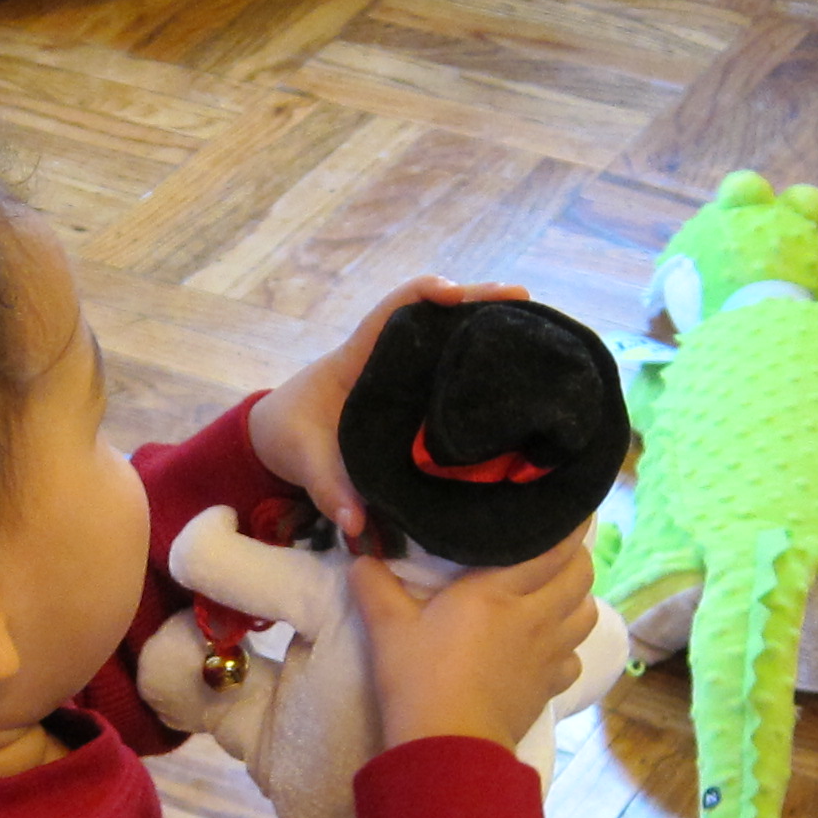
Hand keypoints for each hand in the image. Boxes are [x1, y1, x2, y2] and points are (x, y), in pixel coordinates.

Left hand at [250, 275, 526, 538]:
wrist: (279, 441)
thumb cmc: (289, 436)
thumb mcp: (301, 459)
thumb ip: (326, 486)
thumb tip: (356, 522)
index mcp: (356, 356)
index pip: (392, 310)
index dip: (423, 296)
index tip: (453, 295)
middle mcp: (387, 354)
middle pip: (436, 314)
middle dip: (478, 301)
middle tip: (523, 299)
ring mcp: (404, 372)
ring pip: (450, 338)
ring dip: (488, 329)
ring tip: (537, 330)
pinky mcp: (415, 394)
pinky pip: (451, 370)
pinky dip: (482, 365)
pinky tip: (519, 373)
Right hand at [356, 535, 597, 751]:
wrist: (448, 746)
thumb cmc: (418, 679)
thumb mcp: (388, 627)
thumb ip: (375, 584)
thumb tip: (360, 557)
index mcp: (498, 591)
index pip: (555, 547)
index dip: (571, 524)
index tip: (570, 509)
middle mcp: (535, 616)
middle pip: (581, 575)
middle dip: (577, 558)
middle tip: (557, 550)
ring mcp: (548, 654)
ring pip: (587, 614)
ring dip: (577, 599)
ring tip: (556, 594)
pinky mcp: (549, 686)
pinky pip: (573, 658)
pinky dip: (567, 647)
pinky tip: (546, 648)